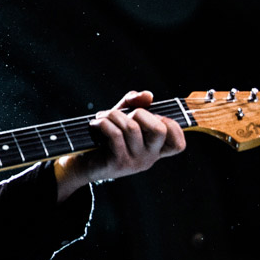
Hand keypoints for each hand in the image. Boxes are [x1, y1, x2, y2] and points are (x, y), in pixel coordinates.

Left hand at [55, 90, 185, 200]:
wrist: (81, 163)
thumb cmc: (104, 137)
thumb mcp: (122, 118)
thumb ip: (135, 103)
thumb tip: (148, 95)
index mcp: (155, 150)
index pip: (179, 144)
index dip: (171, 125)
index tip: (151, 117)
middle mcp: (149, 158)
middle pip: (159, 130)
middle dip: (140, 112)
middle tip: (123, 115)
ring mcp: (135, 162)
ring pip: (132, 128)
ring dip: (114, 115)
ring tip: (102, 117)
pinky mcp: (118, 163)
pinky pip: (115, 134)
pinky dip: (103, 123)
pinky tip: (95, 124)